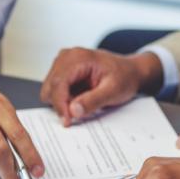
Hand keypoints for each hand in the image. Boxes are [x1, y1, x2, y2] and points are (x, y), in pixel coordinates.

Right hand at [40, 47, 162, 126]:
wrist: (129, 71)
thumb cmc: (124, 77)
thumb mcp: (113, 91)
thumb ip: (93, 101)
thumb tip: (73, 111)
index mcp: (78, 58)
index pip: (58, 83)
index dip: (60, 105)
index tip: (67, 122)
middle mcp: (66, 56)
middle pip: (50, 87)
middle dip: (62, 104)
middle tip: (81, 111)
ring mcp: (63, 62)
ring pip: (50, 90)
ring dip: (64, 101)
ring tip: (84, 100)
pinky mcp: (62, 70)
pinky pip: (55, 90)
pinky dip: (65, 98)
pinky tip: (81, 97)